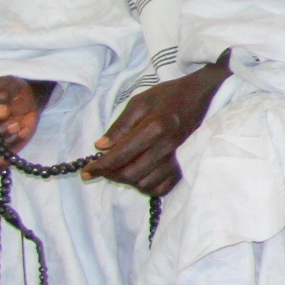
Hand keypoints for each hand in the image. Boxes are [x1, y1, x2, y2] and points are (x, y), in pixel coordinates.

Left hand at [86, 58, 230, 197]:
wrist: (198, 96)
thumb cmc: (167, 96)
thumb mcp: (139, 102)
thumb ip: (120, 125)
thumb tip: (101, 147)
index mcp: (153, 128)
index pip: (120, 155)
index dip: (100, 167)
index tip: (86, 172)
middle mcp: (166, 147)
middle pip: (131, 174)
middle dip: (111, 175)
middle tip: (102, 169)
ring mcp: (176, 158)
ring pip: (145, 183)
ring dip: (128, 180)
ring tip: (121, 168)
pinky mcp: (183, 165)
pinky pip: (162, 188)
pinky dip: (147, 187)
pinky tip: (140, 175)